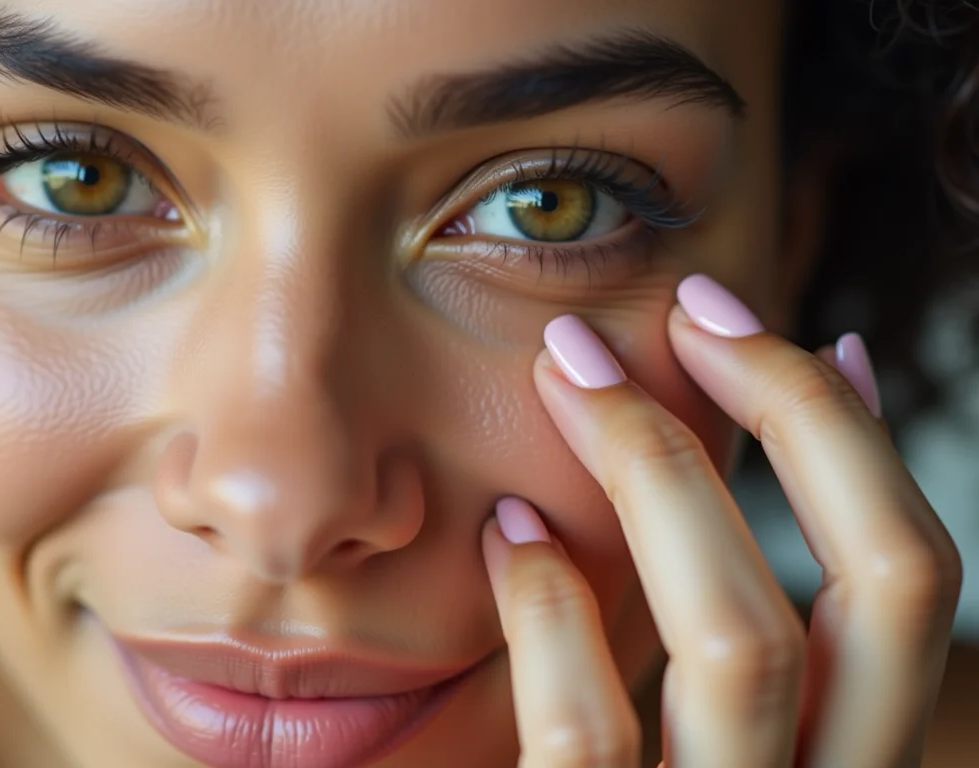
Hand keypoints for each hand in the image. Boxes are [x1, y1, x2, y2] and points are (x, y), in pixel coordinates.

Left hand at [481, 275, 962, 766]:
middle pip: (882, 585)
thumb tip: (715, 449)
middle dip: (792, 414)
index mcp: (850, 749)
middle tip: (682, 309)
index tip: (749, 325)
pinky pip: (590, 728)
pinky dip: (547, 610)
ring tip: (566, 374)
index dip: (849, 430)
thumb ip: (716, 618)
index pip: (906, 576)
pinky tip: (508, 530)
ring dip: (654, 472)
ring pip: (742, 643)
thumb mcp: (689, 717)